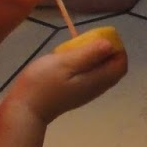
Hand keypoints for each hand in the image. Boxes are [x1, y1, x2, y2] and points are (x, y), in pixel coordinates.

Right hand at [5, 32, 127, 123]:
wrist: (25, 109)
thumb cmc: (43, 83)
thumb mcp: (65, 63)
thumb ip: (89, 54)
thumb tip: (110, 45)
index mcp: (98, 80)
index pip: (121, 65)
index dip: (117, 48)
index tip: (101, 37)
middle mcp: (97, 88)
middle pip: (113, 68)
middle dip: (106, 51)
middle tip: (88, 40)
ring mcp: (87, 92)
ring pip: (102, 72)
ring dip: (95, 57)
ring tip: (77, 48)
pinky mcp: (76, 93)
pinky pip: (90, 76)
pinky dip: (86, 65)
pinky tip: (69, 60)